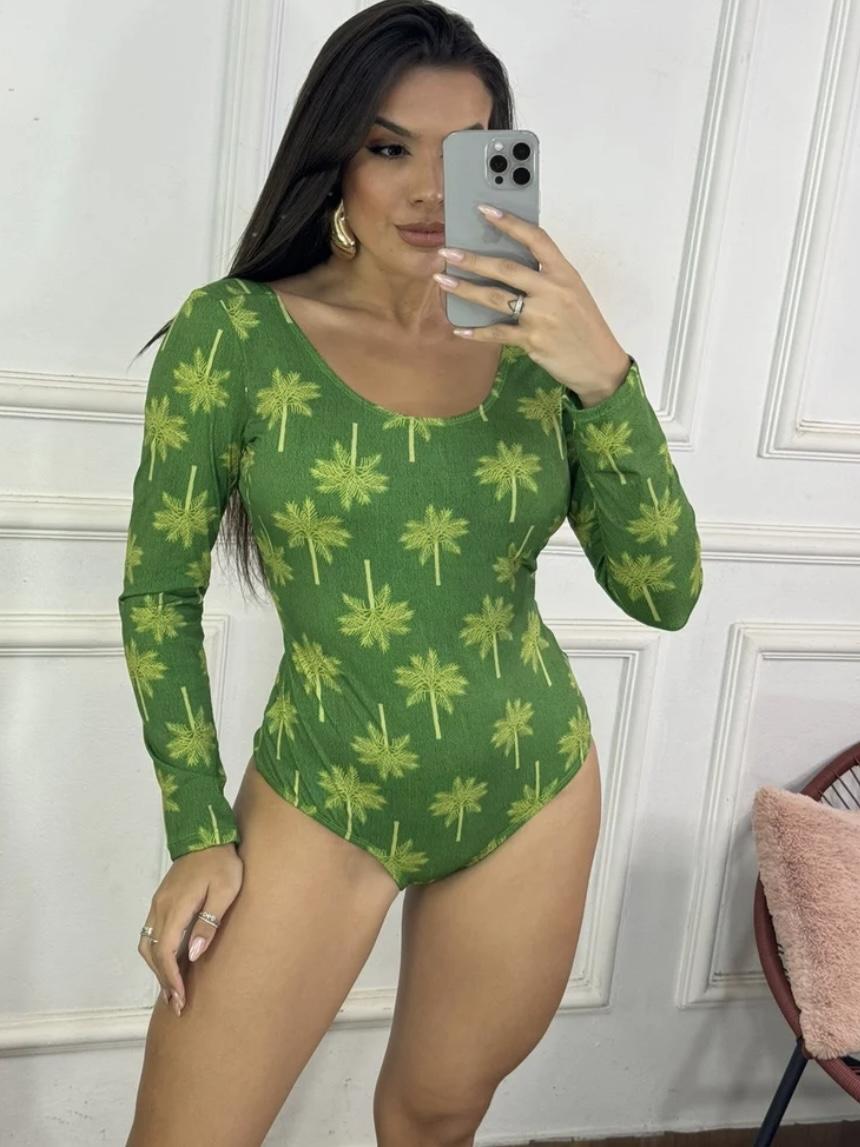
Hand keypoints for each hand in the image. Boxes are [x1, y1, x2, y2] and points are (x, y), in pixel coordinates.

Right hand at [137, 842, 243, 1017]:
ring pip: (147, 945)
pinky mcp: (161, 901)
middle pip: (152, 953)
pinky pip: (151, 934)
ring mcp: (158, 904)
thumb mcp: (225, 891)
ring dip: (157, 969)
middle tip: (178, 1003)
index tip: (180, 998)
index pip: (165, 952)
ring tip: (173, 989)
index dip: (171, 978)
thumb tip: (192, 955)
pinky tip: (170, 964)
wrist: (207, 835)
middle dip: (163, 980)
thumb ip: (209, 922)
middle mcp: (160, 908)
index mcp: (175, 907)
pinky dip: (157, 954)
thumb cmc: (222, 863)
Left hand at [433, 205, 631, 405]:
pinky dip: (476, 332)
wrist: (600, 364)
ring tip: (443, 281)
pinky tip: (459, 329)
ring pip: (495, 297)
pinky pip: (497, 333)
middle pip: (506, 268)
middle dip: (472, 259)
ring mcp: (542, 316)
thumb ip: (547, 279)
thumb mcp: (573, 294)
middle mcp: (553, 290)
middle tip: (447, 252)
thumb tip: (506, 268)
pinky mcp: (533, 340)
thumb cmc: (584, 327)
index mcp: (565, 273)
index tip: (485, 210)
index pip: (536, 239)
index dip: (510, 223)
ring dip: (465, 289)